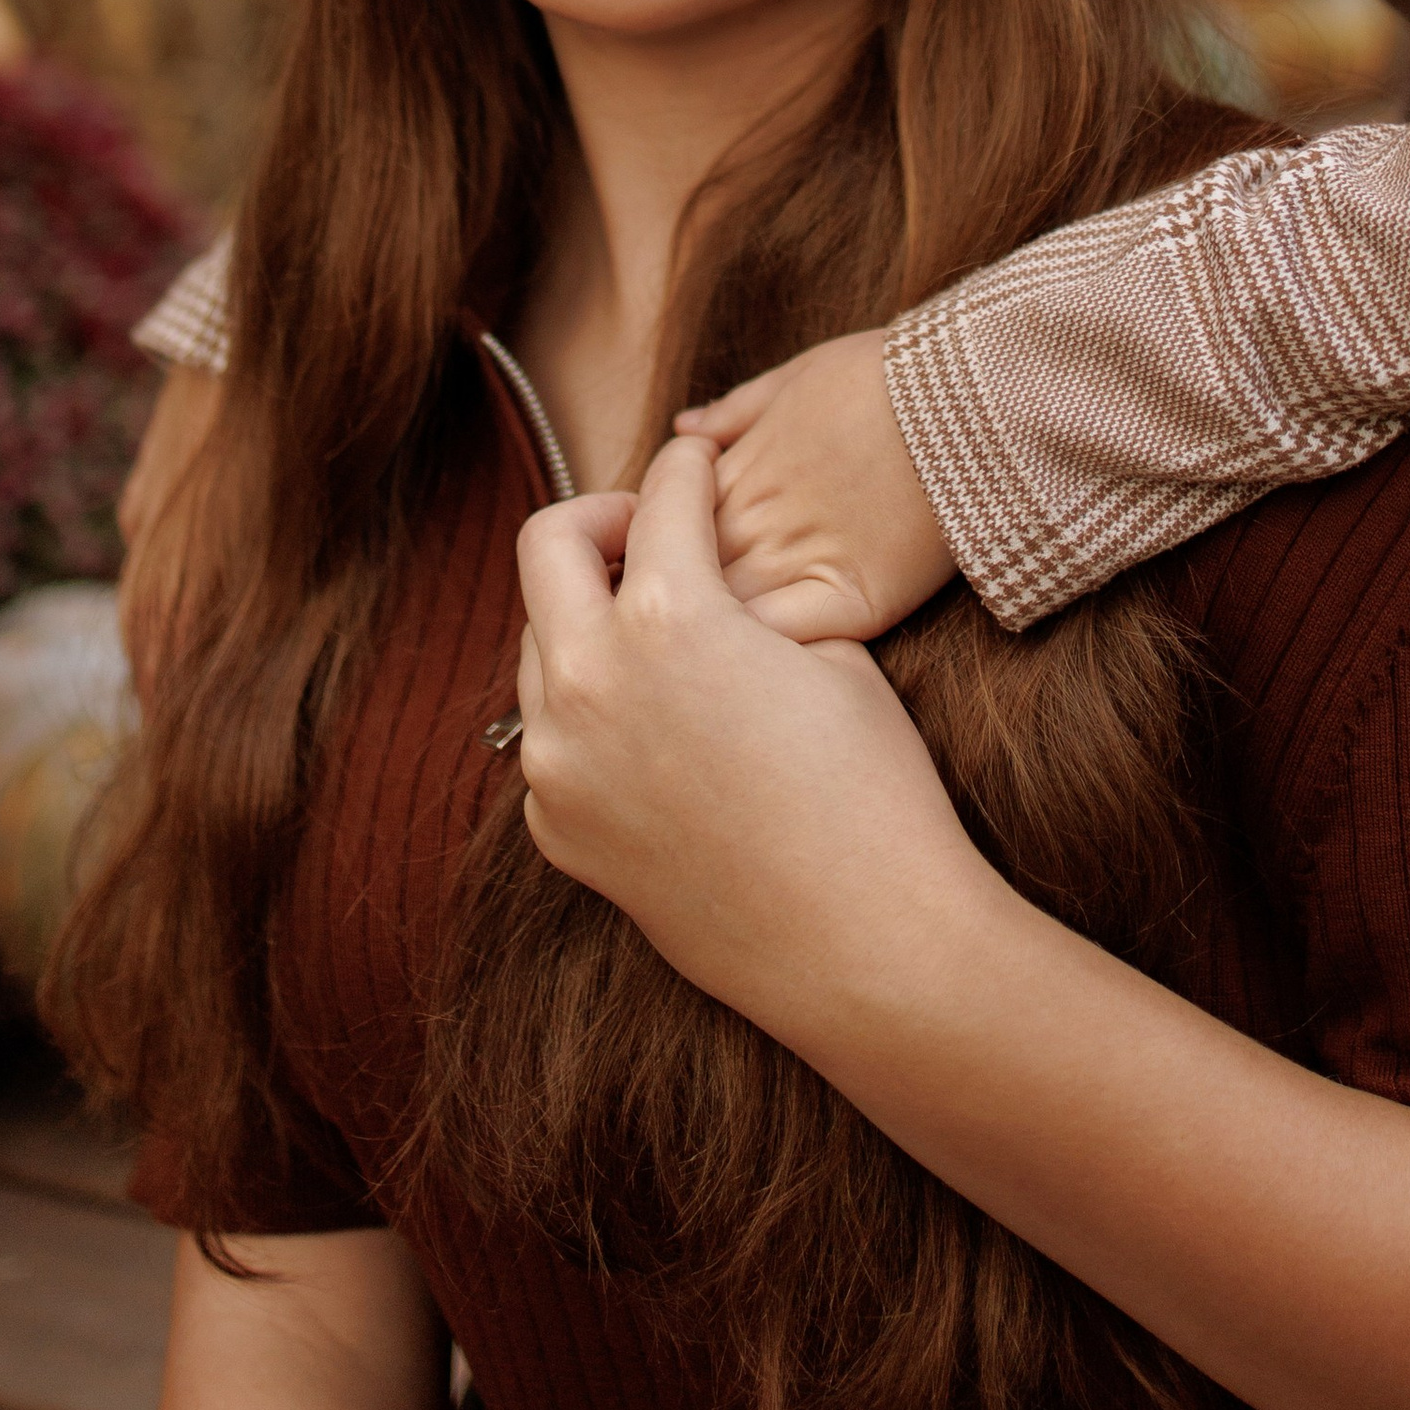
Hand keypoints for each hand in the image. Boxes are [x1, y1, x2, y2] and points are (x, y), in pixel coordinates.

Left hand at [511, 443, 978, 1038]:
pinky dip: (587, 713)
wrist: (868, 944)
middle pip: (544, 547)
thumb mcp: (828, 653)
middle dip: (598, 522)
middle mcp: (588, 680)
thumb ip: (747, 598)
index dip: (687, 469)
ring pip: (538, 647)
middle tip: (647, 534)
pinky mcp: (556, 829)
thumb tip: (714, 576)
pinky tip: (655, 731)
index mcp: (667, 616)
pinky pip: (549, 738)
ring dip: (587, 622)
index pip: (659, 496)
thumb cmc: (871, 789)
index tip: (695, 465)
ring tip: (659, 637)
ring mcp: (557, 763)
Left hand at [673, 330, 953, 641]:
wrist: (968, 393)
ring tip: (721, 663)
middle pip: (682, 582)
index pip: (664, 530)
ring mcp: (800, 562)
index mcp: (737, 472)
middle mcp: (756, 521)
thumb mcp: (798, 375)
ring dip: (716, 640)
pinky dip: (772, 655)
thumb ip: (734, 411)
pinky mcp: (855, 601)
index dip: (662, 553)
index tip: (677, 569)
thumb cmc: (889, 374)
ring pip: (724, 618)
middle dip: (677, 607)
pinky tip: (773, 673)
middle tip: (685, 631)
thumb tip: (682, 428)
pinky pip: (787, 640)